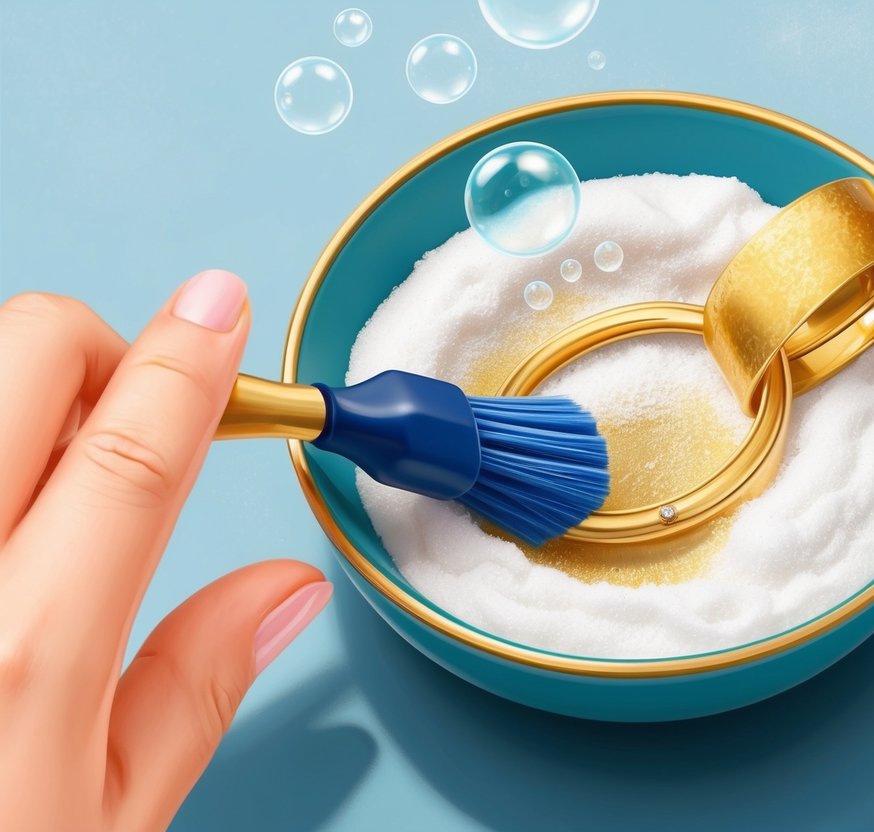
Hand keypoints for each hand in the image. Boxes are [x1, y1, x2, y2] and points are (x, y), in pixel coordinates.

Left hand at [0, 272, 331, 830]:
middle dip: (96, 350)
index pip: (130, 454)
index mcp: (21, 655)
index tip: (220, 310)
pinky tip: (1, 512)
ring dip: (25, 399)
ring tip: (45, 483)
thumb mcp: (107, 822)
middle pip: (22, 356)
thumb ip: (198, 685)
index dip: (190, 363)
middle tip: (129, 410)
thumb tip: (284, 587)